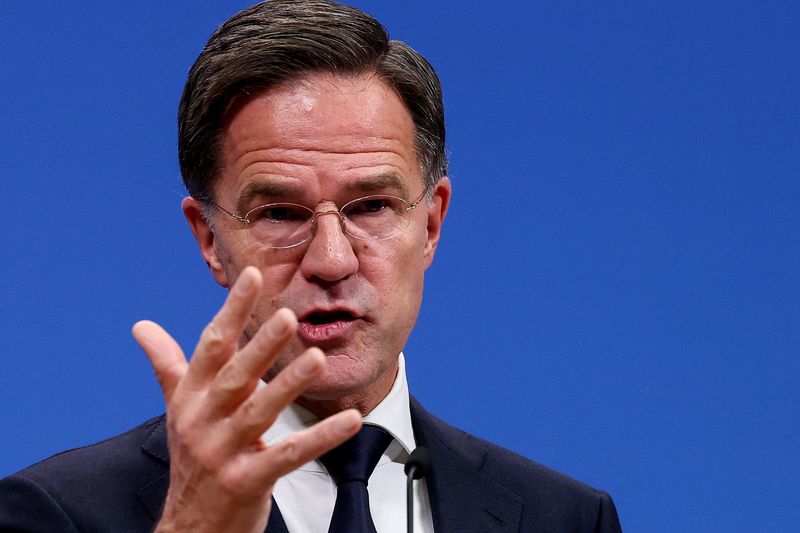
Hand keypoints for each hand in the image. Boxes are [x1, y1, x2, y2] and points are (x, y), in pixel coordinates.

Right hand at [132, 266, 361, 532]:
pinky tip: (349, 420)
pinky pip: (288, 456)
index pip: (211, 347)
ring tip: (317, 359)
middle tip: (287, 316)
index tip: (253, 277)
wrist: (190, 526)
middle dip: (260, 346)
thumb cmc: (191, 460)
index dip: (232, 311)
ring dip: (288, 385)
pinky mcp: (246, 481)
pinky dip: (320, 438)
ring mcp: (223, 453)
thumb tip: (142, 327)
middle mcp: (203, 422)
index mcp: (190, 398)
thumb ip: (167, 365)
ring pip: (258, 413)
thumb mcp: (176, 410)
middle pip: (235, 376)